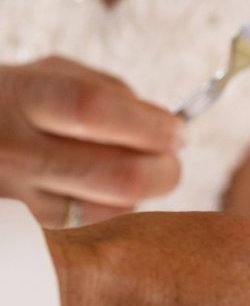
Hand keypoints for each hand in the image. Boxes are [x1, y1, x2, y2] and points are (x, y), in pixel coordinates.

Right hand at [0, 57, 184, 226]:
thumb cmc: (21, 101)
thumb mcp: (56, 75)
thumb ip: (113, 94)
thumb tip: (167, 130)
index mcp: (26, 97)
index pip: (94, 111)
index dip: (149, 125)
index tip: (178, 132)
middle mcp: (14, 150)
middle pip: (116, 176)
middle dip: (163, 170)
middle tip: (169, 158)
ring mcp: (16, 197)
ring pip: (111, 210)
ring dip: (139, 194)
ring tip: (131, 171)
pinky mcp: (27, 229)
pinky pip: (92, 230)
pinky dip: (112, 212)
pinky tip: (101, 193)